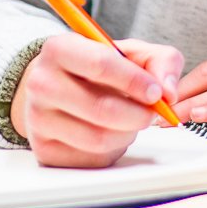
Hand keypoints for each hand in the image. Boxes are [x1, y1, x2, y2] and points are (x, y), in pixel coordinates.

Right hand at [10, 33, 184, 168]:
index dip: (135, 81)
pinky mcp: (44, 149)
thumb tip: (168, 92)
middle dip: (138, 115)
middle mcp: (41, 83)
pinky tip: (111, 133)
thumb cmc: (98, 69)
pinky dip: (113, 149)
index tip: (156, 93)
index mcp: (59, 49)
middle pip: (101, 108)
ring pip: (98, 138)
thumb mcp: (131, 53)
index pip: (100, 64)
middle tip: (151, 114)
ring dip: (127, 133)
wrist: (58, 88)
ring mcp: (38, 119)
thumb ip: (160, 62)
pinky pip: (91, 158)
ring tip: (130, 122)